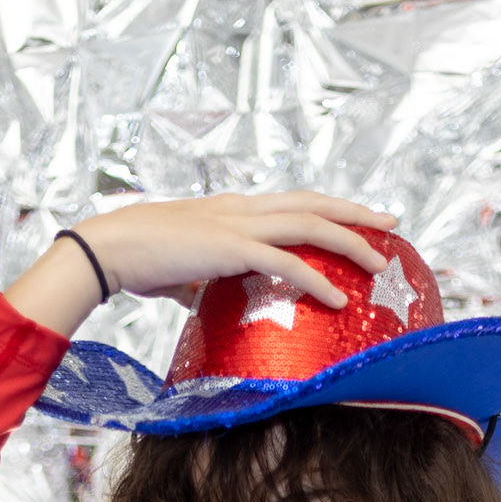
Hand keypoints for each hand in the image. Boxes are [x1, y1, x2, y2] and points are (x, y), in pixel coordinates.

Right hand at [2, 191, 398, 339]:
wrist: (108, 249)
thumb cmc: (136, 261)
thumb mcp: (180, 270)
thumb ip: (200, 280)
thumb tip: (201, 299)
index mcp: (233, 210)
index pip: (293, 203)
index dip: (328, 208)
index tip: (358, 216)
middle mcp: (242, 209)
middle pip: (313, 202)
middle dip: (356, 212)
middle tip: (391, 222)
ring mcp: (239, 225)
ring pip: (310, 225)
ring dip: (350, 241)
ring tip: (380, 261)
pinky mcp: (231, 249)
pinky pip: (287, 264)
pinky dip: (317, 280)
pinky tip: (339, 298)